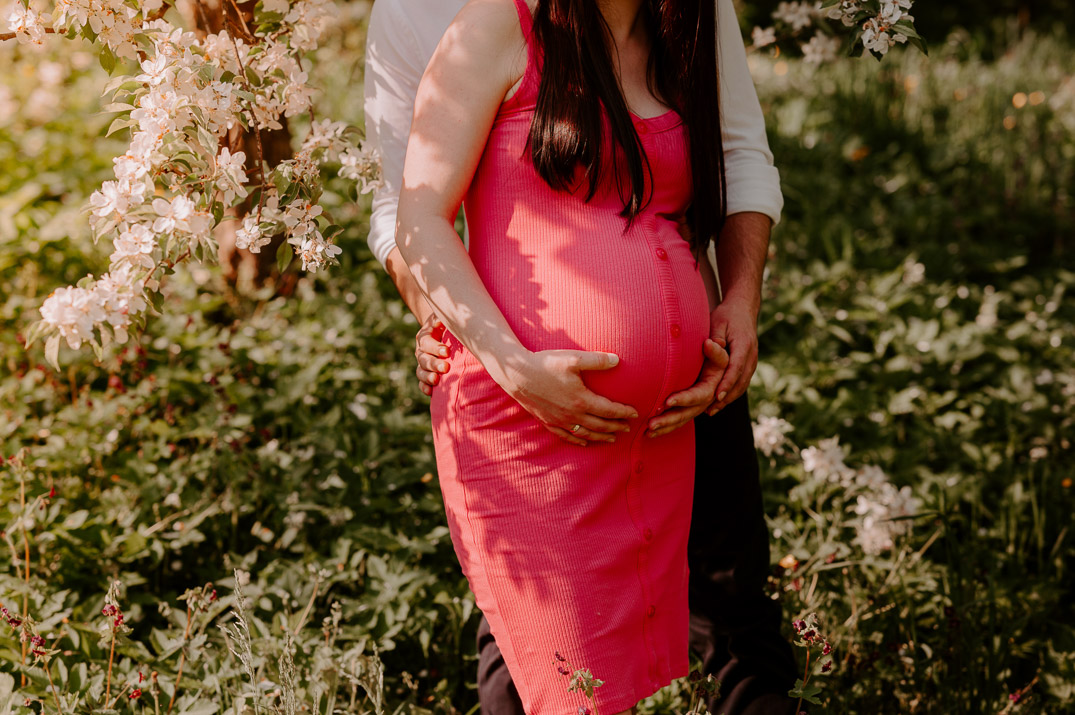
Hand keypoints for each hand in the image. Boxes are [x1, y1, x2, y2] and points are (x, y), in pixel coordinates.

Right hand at [414, 315, 448, 395]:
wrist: (440, 331)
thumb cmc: (445, 324)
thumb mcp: (442, 317)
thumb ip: (442, 318)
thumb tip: (439, 322)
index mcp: (424, 337)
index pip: (427, 343)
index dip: (435, 348)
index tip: (447, 352)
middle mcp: (421, 351)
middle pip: (424, 359)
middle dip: (434, 364)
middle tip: (445, 367)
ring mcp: (422, 364)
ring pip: (421, 372)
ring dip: (428, 377)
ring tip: (436, 380)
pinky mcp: (426, 373)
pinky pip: (422, 382)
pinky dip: (425, 387)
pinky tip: (431, 392)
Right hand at [503, 349, 637, 446]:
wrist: (516, 374)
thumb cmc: (545, 364)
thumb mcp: (573, 358)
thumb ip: (596, 360)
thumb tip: (617, 359)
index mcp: (581, 400)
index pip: (609, 410)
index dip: (624, 412)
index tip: (635, 413)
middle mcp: (572, 415)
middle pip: (600, 425)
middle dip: (616, 427)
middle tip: (628, 427)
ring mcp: (559, 421)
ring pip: (586, 433)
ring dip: (601, 436)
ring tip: (613, 437)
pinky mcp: (548, 422)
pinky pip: (567, 436)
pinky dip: (579, 440)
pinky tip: (585, 441)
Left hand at [645, 338, 729, 437]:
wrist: (714, 359)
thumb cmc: (714, 353)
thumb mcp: (718, 352)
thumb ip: (716, 351)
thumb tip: (709, 343)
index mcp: (713, 386)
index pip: (700, 395)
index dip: (685, 399)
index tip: (668, 401)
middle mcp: (706, 400)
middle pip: (688, 413)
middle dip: (669, 419)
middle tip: (651, 423)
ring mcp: (697, 406)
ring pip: (681, 420)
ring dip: (665, 427)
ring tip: (647, 432)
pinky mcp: (688, 409)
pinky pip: (677, 421)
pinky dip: (664, 428)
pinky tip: (648, 434)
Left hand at [704, 297, 759, 414]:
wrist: (744, 309)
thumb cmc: (727, 314)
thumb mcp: (718, 320)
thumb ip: (715, 335)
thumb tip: (712, 346)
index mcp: (744, 345)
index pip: (736, 368)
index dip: (727, 383)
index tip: (717, 396)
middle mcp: (752, 356)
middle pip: (740, 381)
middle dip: (726, 398)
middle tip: (710, 410)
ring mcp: (753, 361)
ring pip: (742, 384)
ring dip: (728, 399)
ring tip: (711, 411)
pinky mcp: (749, 364)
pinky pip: (742, 382)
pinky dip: (732, 393)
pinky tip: (719, 402)